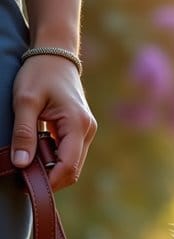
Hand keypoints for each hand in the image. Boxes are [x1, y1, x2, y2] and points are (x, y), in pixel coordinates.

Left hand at [11, 55, 96, 190]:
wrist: (55, 53)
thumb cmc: (39, 72)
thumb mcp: (25, 101)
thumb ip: (23, 133)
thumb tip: (20, 164)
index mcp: (78, 124)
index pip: (68, 166)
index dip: (49, 181)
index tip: (27, 184)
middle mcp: (88, 131)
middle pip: (73, 170)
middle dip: (50, 179)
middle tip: (24, 178)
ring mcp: (87, 132)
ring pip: (72, 165)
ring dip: (52, 170)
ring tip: (29, 165)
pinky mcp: (81, 131)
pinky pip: (70, 155)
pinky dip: (54, 160)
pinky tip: (38, 155)